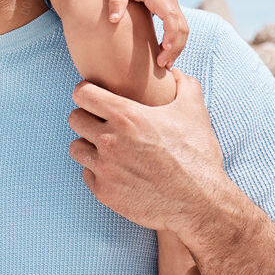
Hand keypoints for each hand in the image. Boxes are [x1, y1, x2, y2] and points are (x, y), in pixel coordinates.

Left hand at [67, 74, 224, 234]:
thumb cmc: (197, 156)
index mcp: (126, 116)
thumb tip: (175, 71)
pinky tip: (117, 170)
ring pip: (76, 147)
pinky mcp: (104, 192)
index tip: (96, 97)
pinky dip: (98, 172)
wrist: (200, 203)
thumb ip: (184, 84)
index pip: (82, 94)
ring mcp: (104, 168)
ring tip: (108, 148)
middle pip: (74, 118)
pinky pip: (87, 174)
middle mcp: (109, 140)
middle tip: (103, 123)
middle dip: (87, 117)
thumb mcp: (194, 112)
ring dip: (89, 145)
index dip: (87, 92)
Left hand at [107, 0, 187, 69]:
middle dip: (176, 49)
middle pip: (183, 29)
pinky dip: (176, 40)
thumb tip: (113, 21)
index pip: (173, 19)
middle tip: (163, 65)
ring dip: (177, 47)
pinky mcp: (171, 6)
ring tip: (165, 63)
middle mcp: (171, 1)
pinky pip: (179, 26)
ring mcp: (173, 3)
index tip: (163, 52)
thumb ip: (117, 0)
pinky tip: (166, 51)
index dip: (171, 37)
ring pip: (184, 29)